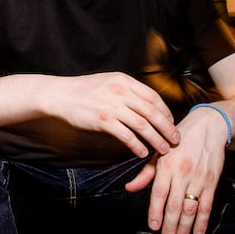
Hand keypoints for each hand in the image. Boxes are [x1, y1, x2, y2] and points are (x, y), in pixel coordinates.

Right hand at [47, 73, 179, 157]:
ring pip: (143, 125)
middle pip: (152, 112)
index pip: (152, 97)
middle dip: (167, 127)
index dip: (165, 111)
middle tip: (175, 139)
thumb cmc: (83, 90)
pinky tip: (142, 153)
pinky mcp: (103, 120)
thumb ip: (126, 90)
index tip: (171, 123)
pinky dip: (137, 145)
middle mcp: (121, 91)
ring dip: (156, 139)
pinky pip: (126, 136)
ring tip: (163, 149)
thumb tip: (146, 103)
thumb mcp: (108, 81)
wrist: (59, 95)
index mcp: (124, 80)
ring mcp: (112, 106)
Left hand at [125, 106, 227, 233]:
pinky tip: (198, 233)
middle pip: (175, 205)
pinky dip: (203, 221)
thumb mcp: (160, 152)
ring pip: (190, 208)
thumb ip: (146, 173)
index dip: (156, 211)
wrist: (208, 127)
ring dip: (185, 228)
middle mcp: (182, 173)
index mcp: (167, 166)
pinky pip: (207, 205)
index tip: (153, 226)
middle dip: (170, 226)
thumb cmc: (180, 141)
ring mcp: (198, 178)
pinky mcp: (212, 181)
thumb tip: (129, 188)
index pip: (159, 193)